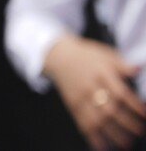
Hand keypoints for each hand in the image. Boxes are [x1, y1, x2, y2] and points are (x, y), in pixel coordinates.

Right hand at [45, 34, 145, 149]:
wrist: (58, 56)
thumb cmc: (88, 56)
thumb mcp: (106, 54)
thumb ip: (123, 65)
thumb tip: (140, 68)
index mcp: (100, 73)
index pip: (119, 92)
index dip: (133, 105)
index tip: (145, 114)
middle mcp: (90, 87)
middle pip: (109, 109)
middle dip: (127, 123)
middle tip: (141, 132)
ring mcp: (80, 98)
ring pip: (96, 120)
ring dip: (113, 134)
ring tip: (127, 144)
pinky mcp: (73, 106)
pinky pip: (82, 124)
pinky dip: (93, 138)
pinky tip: (103, 147)